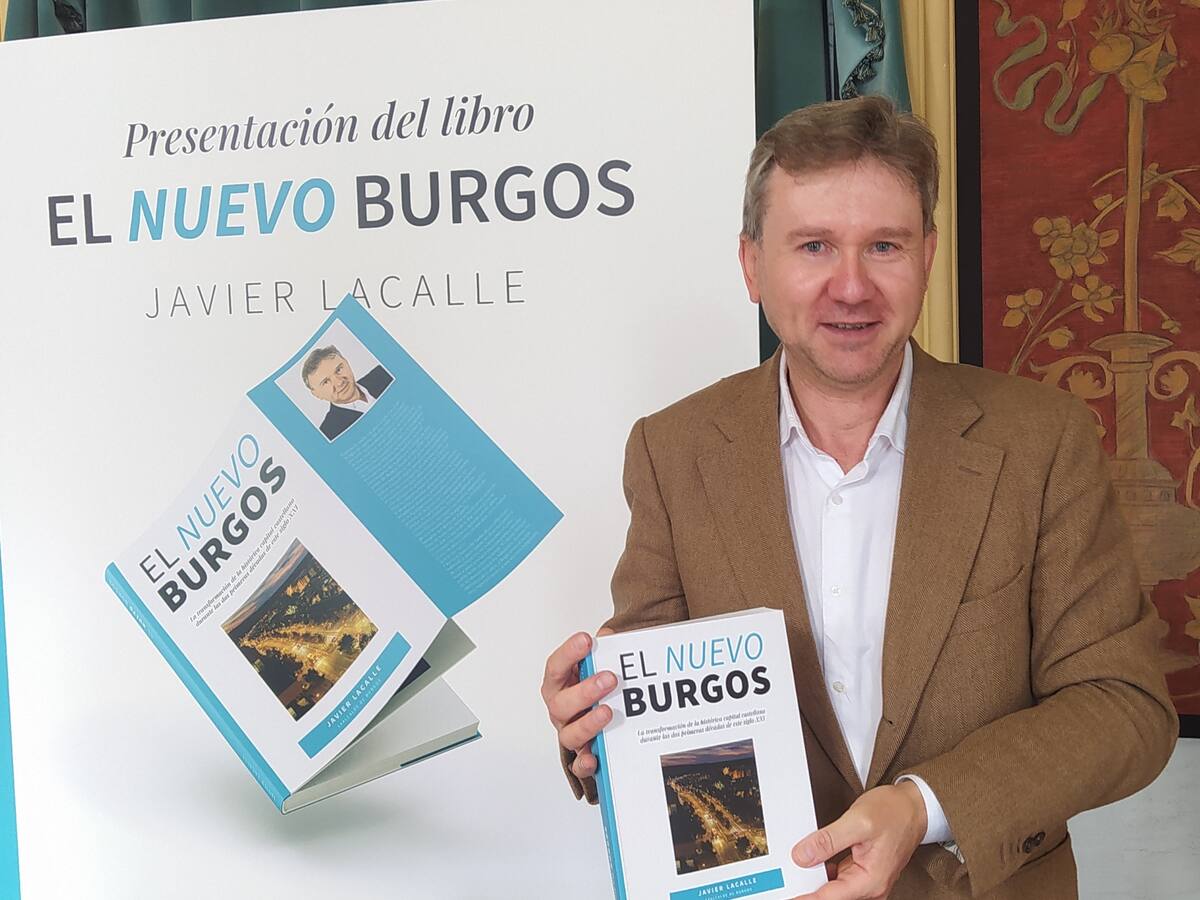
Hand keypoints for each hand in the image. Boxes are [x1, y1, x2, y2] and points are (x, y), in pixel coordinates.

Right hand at [541, 628, 615, 779]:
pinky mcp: (582, 755)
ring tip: (608, 712)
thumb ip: (604, 651)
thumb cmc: (594, 688)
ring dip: (589, 723)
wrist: (600, 716)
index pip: (556, 667)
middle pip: (561, 704)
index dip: (569, 653)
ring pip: (570, 734)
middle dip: (585, 690)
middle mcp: (560, 710)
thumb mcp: (599, 665)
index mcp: (559, 684)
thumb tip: (610, 637)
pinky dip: (585, 763)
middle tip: (609, 678)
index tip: (586, 640)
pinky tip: (594, 758)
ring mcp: (570, 732)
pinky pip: (578, 765)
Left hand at [790, 781, 926, 899]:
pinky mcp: (863, 871)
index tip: (787, 894)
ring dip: (814, 879)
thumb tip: (803, 856)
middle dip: (809, 886)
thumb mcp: (857, 821)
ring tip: (796, 869)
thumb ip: (828, 840)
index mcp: (870, 881)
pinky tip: (813, 860)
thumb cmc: (894, 813)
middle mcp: (870, 886)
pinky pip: (838, 877)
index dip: (805, 897)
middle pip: (830, 895)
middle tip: (786, 878)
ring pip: (833, 887)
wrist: (913, 806)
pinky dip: (824, 870)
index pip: (829, 897)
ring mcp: (866, 880)